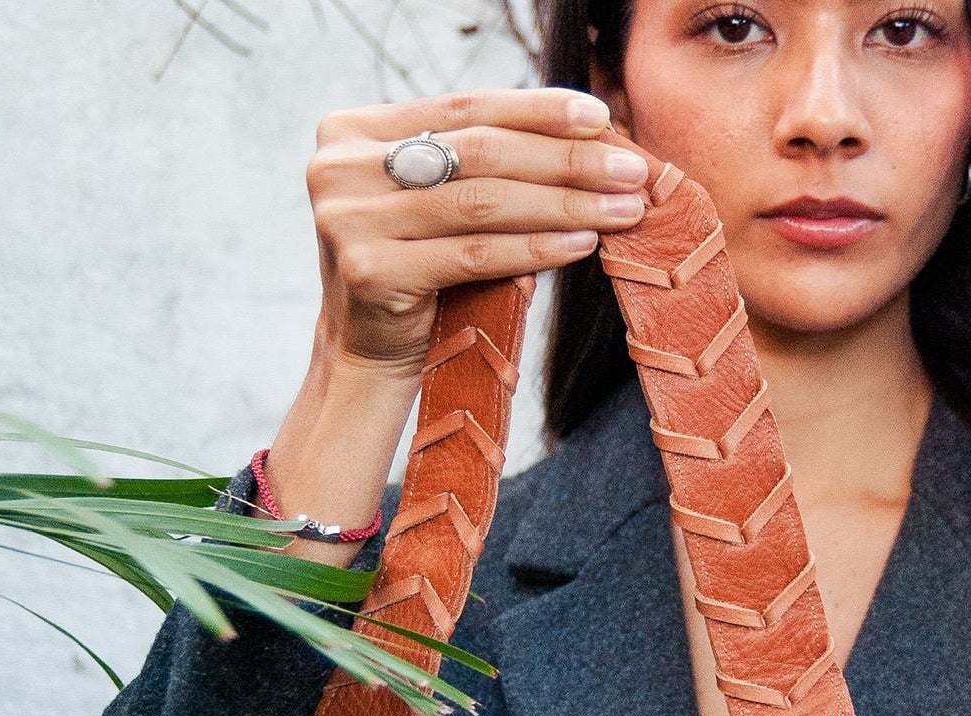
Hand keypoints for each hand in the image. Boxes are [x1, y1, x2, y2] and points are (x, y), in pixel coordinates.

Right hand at [305, 86, 649, 377]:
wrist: (366, 353)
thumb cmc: (416, 272)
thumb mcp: (434, 202)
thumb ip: (477, 164)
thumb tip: (588, 140)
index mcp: (353, 130)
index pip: (464, 107)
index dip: (538, 111)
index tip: (601, 119)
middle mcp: (341, 167)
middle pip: (479, 152)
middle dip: (564, 160)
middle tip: (628, 170)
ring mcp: (350, 219)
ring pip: (482, 202)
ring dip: (563, 204)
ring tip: (620, 210)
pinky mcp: (371, 271)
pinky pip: (474, 255)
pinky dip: (535, 249)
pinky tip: (581, 245)